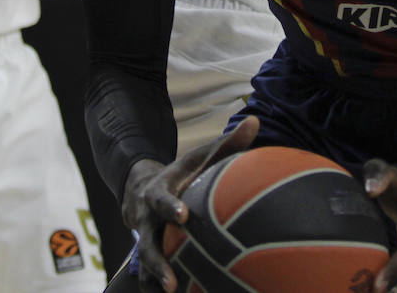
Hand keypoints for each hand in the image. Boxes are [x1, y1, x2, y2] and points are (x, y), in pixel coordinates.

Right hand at [124, 116, 258, 291]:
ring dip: (156, 280)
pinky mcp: (147, 255)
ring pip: (145, 262)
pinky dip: (154, 289)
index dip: (171, 207)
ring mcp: (145, 238)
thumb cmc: (183, 174)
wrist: (142, 189)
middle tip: (172, 279)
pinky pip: (147, 277)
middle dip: (158, 260)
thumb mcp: (200, 157)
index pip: (162, 200)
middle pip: (148, 241)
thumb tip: (255, 120)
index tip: (183, 216)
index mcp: (159, 192)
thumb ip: (227, 143)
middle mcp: (148, 219)